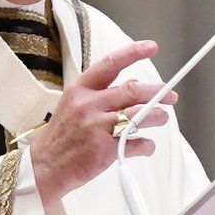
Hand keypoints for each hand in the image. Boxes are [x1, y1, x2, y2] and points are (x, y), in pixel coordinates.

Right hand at [30, 40, 176, 205]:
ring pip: (138, 115)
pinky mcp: (104, 148)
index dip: (134, 53)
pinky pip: (135, 143)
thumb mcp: (74, 106)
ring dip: (157, 116)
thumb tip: (134, 84)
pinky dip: (146, 144)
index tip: (151, 47)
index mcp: (80, 89)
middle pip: (132, 90)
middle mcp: (88, 104)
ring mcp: (96, 126)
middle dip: (157, 92)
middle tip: (170, 95)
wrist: (44, 167)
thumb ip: (102, 93)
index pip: (111, 63)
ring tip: (162, 118)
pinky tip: (147, 145)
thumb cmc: (63, 137)